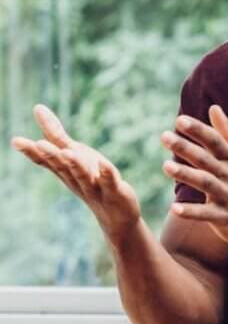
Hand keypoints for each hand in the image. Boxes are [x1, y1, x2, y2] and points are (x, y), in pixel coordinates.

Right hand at [11, 105, 140, 242]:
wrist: (116, 215)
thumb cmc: (91, 180)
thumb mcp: (73, 154)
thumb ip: (55, 134)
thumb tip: (37, 108)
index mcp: (64, 171)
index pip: (45, 161)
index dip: (31, 152)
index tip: (16, 141)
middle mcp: (75, 179)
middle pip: (61, 167)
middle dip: (51, 155)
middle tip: (38, 144)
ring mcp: (95, 187)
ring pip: (82, 175)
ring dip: (75, 164)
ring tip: (68, 153)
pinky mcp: (115, 191)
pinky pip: (110, 181)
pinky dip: (107, 173)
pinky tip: (104, 163)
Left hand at [163, 105, 227, 247]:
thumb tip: (214, 107)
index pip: (215, 140)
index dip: (198, 130)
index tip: (180, 120)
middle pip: (206, 159)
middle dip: (186, 147)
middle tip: (164, 136)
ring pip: (205, 183)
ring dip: (186, 174)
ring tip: (165, 166)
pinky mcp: (225, 217)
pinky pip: (206, 214)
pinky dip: (191, 212)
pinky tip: (174, 209)